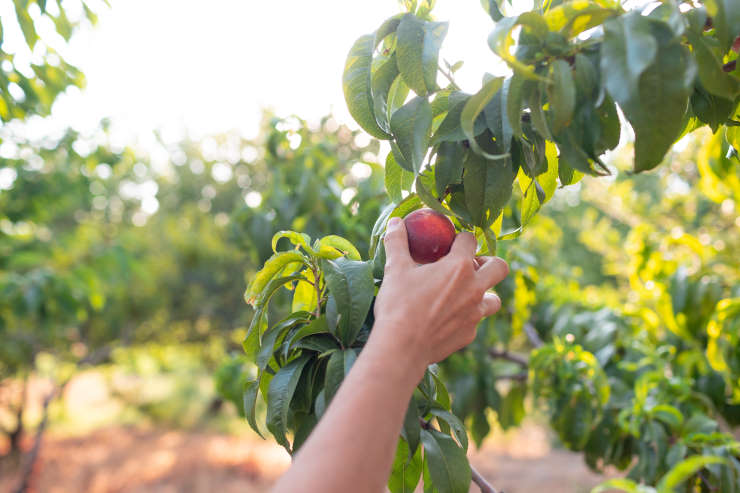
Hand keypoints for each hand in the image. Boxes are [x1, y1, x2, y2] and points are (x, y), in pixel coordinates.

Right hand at [369, 216, 508, 374]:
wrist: (402, 347)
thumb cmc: (399, 304)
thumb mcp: (395, 269)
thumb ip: (397, 242)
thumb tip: (394, 222)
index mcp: (458, 267)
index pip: (470, 240)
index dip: (460, 239)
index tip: (450, 243)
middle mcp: (474, 288)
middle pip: (499, 267)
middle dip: (488, 262)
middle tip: (470, 266)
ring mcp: (475, 314)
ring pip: (494, 299)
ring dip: (484, 293)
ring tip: (465, 294)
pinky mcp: (469, 334)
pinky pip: (476, 322)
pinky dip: (467, 317)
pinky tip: (448, 319)